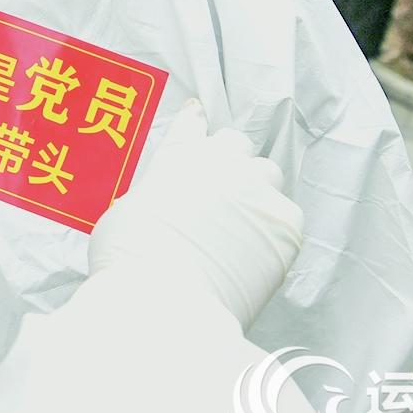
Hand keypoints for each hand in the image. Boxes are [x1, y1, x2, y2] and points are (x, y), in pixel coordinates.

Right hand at [88, 101, 301, 328]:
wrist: (165, 298)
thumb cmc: (130, 259)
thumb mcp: (124, 213)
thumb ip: (151, 197)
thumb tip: (161, 208)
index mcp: (177, 157)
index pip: (190, 125)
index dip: (194, 120)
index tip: (197, 113)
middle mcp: (220, 164)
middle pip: (236, 143)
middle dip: (230, 160)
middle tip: (221, 190)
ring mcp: (256, 190)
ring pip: (268, 174)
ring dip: (257, 190)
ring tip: (243, 223)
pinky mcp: (286, 224)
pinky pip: (287, 217)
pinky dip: (275, 230)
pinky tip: (258, 253)